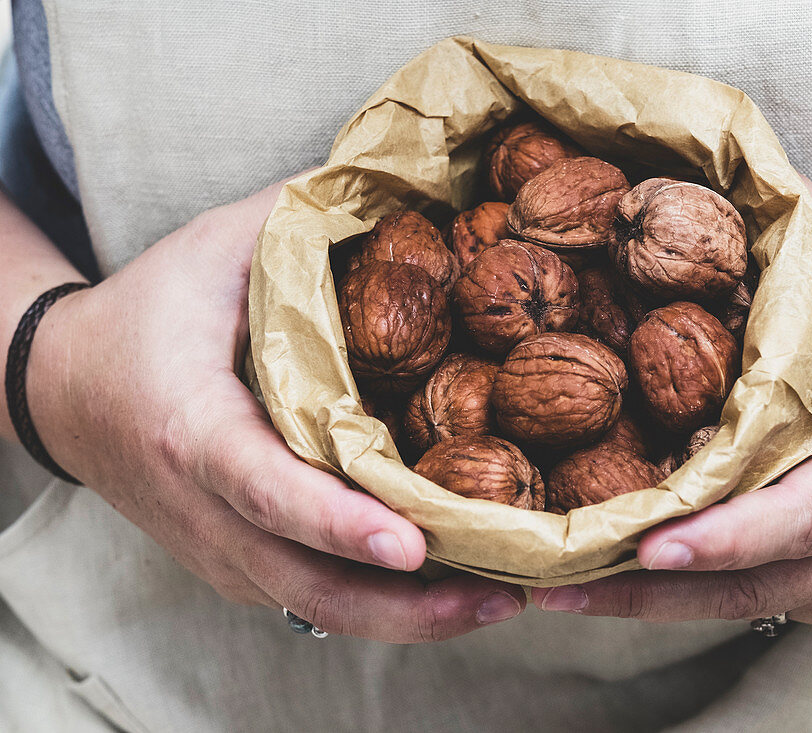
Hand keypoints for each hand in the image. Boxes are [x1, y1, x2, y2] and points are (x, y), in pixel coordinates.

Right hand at [25, 179, 524, 640]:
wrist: (67, 388)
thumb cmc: (147, 313)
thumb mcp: (213, 249)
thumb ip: (301, 220)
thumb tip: (410, 189)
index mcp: (189, 428)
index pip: (266, 488)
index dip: (339, 522)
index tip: (413, 546)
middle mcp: (202, 510)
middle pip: (308, 583)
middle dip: (411, 606)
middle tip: (506, 597)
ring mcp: (220, 550)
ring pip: (320, 609)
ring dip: (415, 620)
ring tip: (506, 601)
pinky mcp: (238, 565)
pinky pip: (317, 601)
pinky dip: (388, 607)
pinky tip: (457, 589)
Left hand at [532, 178, 811, 634]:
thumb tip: (739, 183)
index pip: (805, 518)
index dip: (725, 537)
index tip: (645, 545)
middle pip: (756, 587)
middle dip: (649, 595)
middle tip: (553, 586)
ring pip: (752, 607)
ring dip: (658, 604)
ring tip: (565, 589)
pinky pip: (771, 603)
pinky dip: (703, 590)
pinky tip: (632, 575)